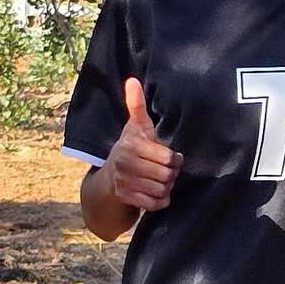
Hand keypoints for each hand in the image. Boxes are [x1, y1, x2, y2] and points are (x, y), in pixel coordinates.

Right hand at [104, 78, 182, 211]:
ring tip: (161, 180)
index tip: (171, 157)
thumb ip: (137, 105)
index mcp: (132, 145)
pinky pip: (155, 203)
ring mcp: (124, 182)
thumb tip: (132, 80)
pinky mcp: (125, 198)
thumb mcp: (135, 126)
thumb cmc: (131, 147)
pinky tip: (157, 193)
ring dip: (167, 187)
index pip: (169, 158)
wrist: (109, 176)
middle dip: (172, 174)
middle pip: (167, 175)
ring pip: (162, 190)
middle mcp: (125, 163)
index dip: (175, 159)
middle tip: (167, 171)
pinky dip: (161, 201)